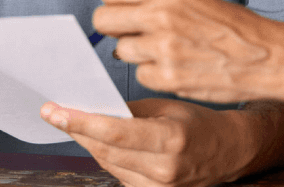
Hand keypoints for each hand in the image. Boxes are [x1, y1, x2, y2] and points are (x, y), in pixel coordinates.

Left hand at [40, 98, 255, 186]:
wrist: (229, 151)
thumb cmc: (200, 123)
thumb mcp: (168, 106)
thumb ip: (131, 111)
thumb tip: (93, 108)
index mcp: (171, 139)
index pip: (115, 133)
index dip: (81, 122)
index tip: (55, 111)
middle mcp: (165, 169)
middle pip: (106, 151)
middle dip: (77, 130)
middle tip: (54, 113)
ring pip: (108, 164)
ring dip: (89, 143)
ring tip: (74, 123)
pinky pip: (119, 175)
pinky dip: (107, 157)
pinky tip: (100, 142)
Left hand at [92, 0, 277, 103]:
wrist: (264, 55)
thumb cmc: (229, 25)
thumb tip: (117, 9)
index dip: (115, 2)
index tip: (125, 10)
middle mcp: (161, 12)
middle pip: (103, 19)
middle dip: (115, 28)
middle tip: (135, 33)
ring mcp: (162, 46)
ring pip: (120, 50)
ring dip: (137, 53)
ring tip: (165, 51)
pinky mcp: (166, 76)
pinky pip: (139, 74)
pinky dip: (153, 74)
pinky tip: (176, 67)